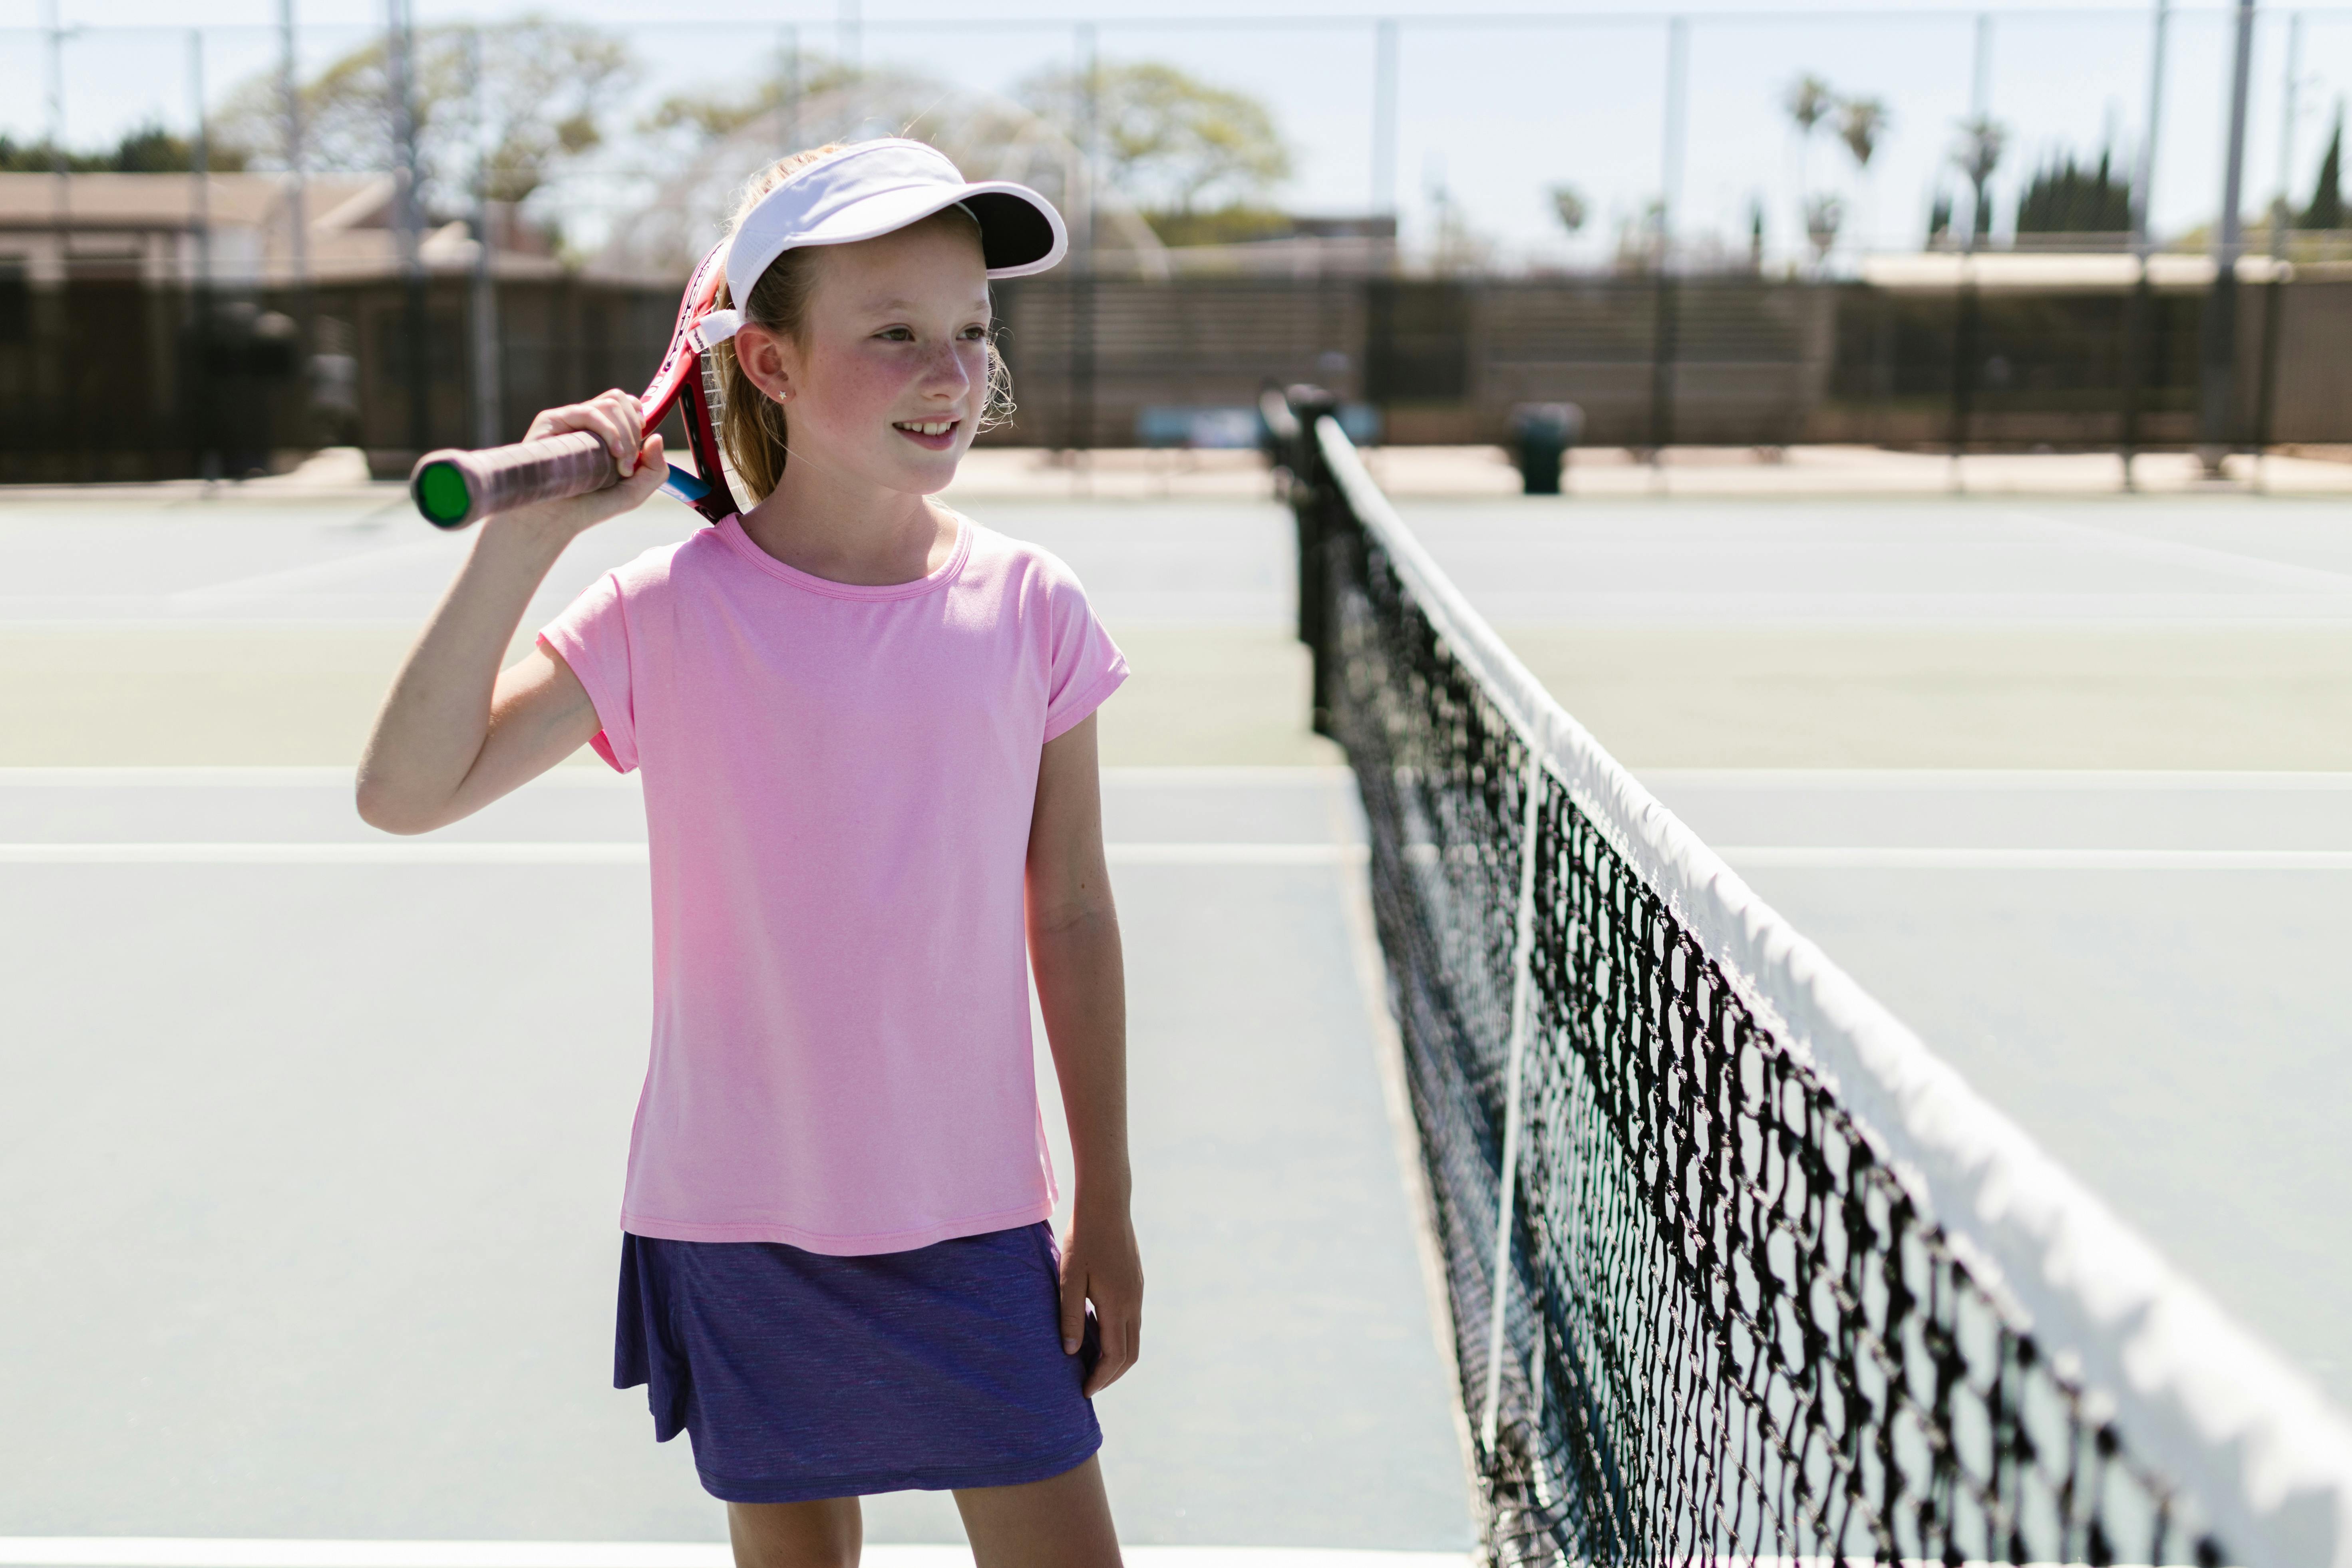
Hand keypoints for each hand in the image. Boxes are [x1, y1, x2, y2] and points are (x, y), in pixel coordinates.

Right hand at [494, 388, 666, 538]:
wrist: (555, 519)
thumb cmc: (589, 505)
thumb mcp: (634, 491)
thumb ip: (655, 468)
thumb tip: (657, 437)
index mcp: (601, 430)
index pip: (626, 403)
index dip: (638, 420)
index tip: (638, 450)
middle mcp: (585, 421)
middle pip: (620, 400)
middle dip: (634, 432)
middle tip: (627, 466)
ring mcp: (569, 419)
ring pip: (611, 404)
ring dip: (625, 435)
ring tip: (619, 467)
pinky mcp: (552, 421)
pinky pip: (589, 412)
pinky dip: (610, 431)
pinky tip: (614, 453)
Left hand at [1058, 1202, 1141, 1397]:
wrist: (1107, 1204)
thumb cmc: (1084, 1239)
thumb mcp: (1069, 1278)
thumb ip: (1070, 1316)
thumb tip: (1071, 1352)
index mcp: (1117, 1305)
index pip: (1114, 1357)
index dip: (1100, 1378)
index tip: (1084, 1392)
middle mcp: (1133, 1302)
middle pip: (1130, 1354)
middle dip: (1111, 1375)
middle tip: (1089, 1385)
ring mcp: (1137, 1292)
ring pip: (1133, 1338)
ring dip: (1116, 1357)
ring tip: (1092, 1365)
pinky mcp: (1136, 1283)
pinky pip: (1132, 1321)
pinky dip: (1118, 1337)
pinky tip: (1097, 1332)